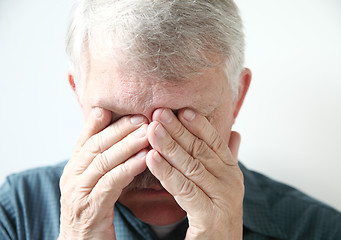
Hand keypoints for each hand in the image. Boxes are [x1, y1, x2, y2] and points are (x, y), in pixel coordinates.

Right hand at [58, 107, 148, 238]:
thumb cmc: (92, 212)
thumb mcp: (95, 181)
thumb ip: (104, 160)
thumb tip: (120, 137)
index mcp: (73, 168)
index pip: (88, 137)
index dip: (107, 122)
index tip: (128, 109)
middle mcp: (71, 177)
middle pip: (96, 145)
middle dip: (120, 129)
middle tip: (143, 117)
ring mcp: (77, 193)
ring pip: (103, 161)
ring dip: (127, 145)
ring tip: (148, 133)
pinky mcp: (89, 210)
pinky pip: (110, 184)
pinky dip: (128, 168)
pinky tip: (146, 158)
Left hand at [146, 108, 243, 239]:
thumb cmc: (216, 214)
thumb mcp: (222, 184)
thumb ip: (225, 158)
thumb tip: (235, 133)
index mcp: (231, 171)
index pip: (214, 141)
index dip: (198, 124)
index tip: (181, 109)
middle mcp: (230, 182)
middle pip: (200, 150)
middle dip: (178, 130)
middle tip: (159, 112)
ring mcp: (223, 198)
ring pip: (191, 166)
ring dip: (170, 146)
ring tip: (152, 130)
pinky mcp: (210, 216)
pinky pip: (184, 190)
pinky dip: (167, 173)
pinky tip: (152, 158)